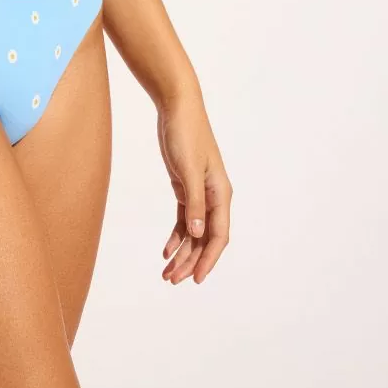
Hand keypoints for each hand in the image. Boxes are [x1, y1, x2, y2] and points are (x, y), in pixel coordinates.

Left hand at [156, 86, 231, 284]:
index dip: (208, 259)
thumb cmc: (185, 134)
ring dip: (182, 252)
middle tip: (172, 280)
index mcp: (220, 193)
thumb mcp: (187, 169)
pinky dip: (176, 236)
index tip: (196, 279)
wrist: (177, 108)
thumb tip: (198, 234)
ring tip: (167, 273)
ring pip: (194, 231)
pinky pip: (184, 219)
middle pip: (205, 238)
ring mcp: (200, 192)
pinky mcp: (186, 187)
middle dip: (191, 261)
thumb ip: (194, 202)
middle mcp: (214, 196)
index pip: (218, 235)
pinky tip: (166, 250)